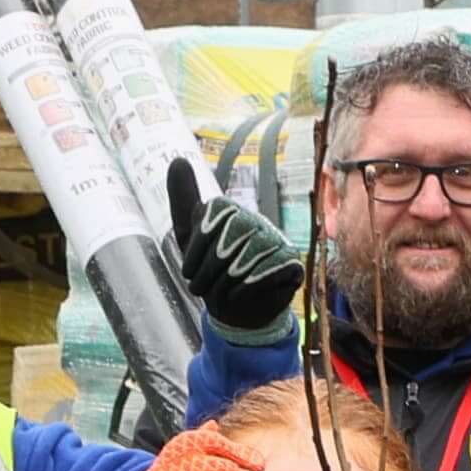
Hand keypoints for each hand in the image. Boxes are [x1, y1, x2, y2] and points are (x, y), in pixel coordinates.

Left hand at [162, 160, 301, 341]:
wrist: (234, 311)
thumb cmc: (211, 273)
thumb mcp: (190, 238)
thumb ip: (183, 199)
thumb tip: (178, 158)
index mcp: (231, 211)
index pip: (214, 213)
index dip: (197, 246)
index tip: (188, 271)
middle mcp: (256, 220)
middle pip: (232, 231)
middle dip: (210, 267)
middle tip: (199, 289)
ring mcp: (277, 240)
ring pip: (250, 252)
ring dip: (226, 281)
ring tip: (217, 296)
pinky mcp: (291, 263)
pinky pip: (268, 269)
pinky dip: (246, 288)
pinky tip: (238, 297)